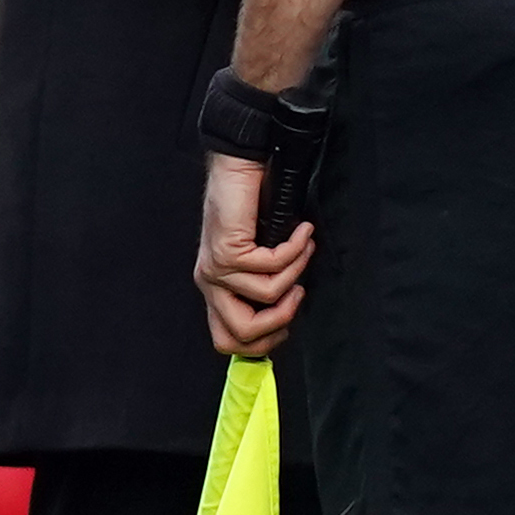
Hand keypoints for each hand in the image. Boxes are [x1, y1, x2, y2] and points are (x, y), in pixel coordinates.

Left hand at [194, 152, 310, 357]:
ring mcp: (216, 269)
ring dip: (297, 273)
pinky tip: (303, 234)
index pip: (226, 341)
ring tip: (304, 251)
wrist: (238, 170)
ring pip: (266, 298)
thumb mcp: (256, 260)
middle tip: (298, 293)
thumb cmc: (253, 211)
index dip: (261, 343)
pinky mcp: (228, 251)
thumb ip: (262, 287)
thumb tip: (287, 314)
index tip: (288, 324)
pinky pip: (273, 266)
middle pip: (241, 333)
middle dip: (280, 320)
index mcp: (215, 290)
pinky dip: (297, 250)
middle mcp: (210, 283)